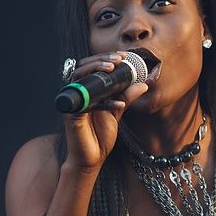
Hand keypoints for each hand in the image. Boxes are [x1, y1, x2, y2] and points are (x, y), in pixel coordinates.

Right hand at [62, 52, 147, 171]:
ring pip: (79, 79)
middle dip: (100, 59)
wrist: (92, 159)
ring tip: (113, 67)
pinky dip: (105, 103)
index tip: (123, 56)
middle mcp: (77, 94)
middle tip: (118, 58)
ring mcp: (73, 104)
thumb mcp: (117, 112)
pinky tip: (120, 103)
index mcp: (86, 91)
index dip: (105, 58)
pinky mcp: (72, 116)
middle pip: (83, 67)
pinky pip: (88, 105)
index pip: (92, 68)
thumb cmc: (100, 136)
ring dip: (96, 70)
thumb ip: (127, 97)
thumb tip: (143, 84)